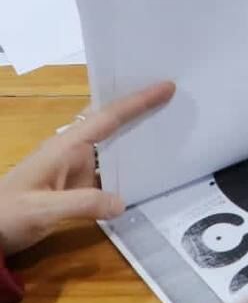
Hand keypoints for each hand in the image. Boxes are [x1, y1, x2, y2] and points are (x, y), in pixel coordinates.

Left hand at [0, 82, 173, 256]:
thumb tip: (123, 202)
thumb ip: (84, 204)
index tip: (167, 86)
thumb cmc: (6, 215)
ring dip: (138, 137)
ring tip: (172, 127)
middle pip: (112, 122)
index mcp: (65, 147)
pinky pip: (109, 170)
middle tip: (175, 96)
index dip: (138, 102)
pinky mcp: (75, 187)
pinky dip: (129, 167)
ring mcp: (74, 169)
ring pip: (113, 146)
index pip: (108, 117)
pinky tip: (149, 170)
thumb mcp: (43, 211)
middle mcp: (72, 152)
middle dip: (139, 107)